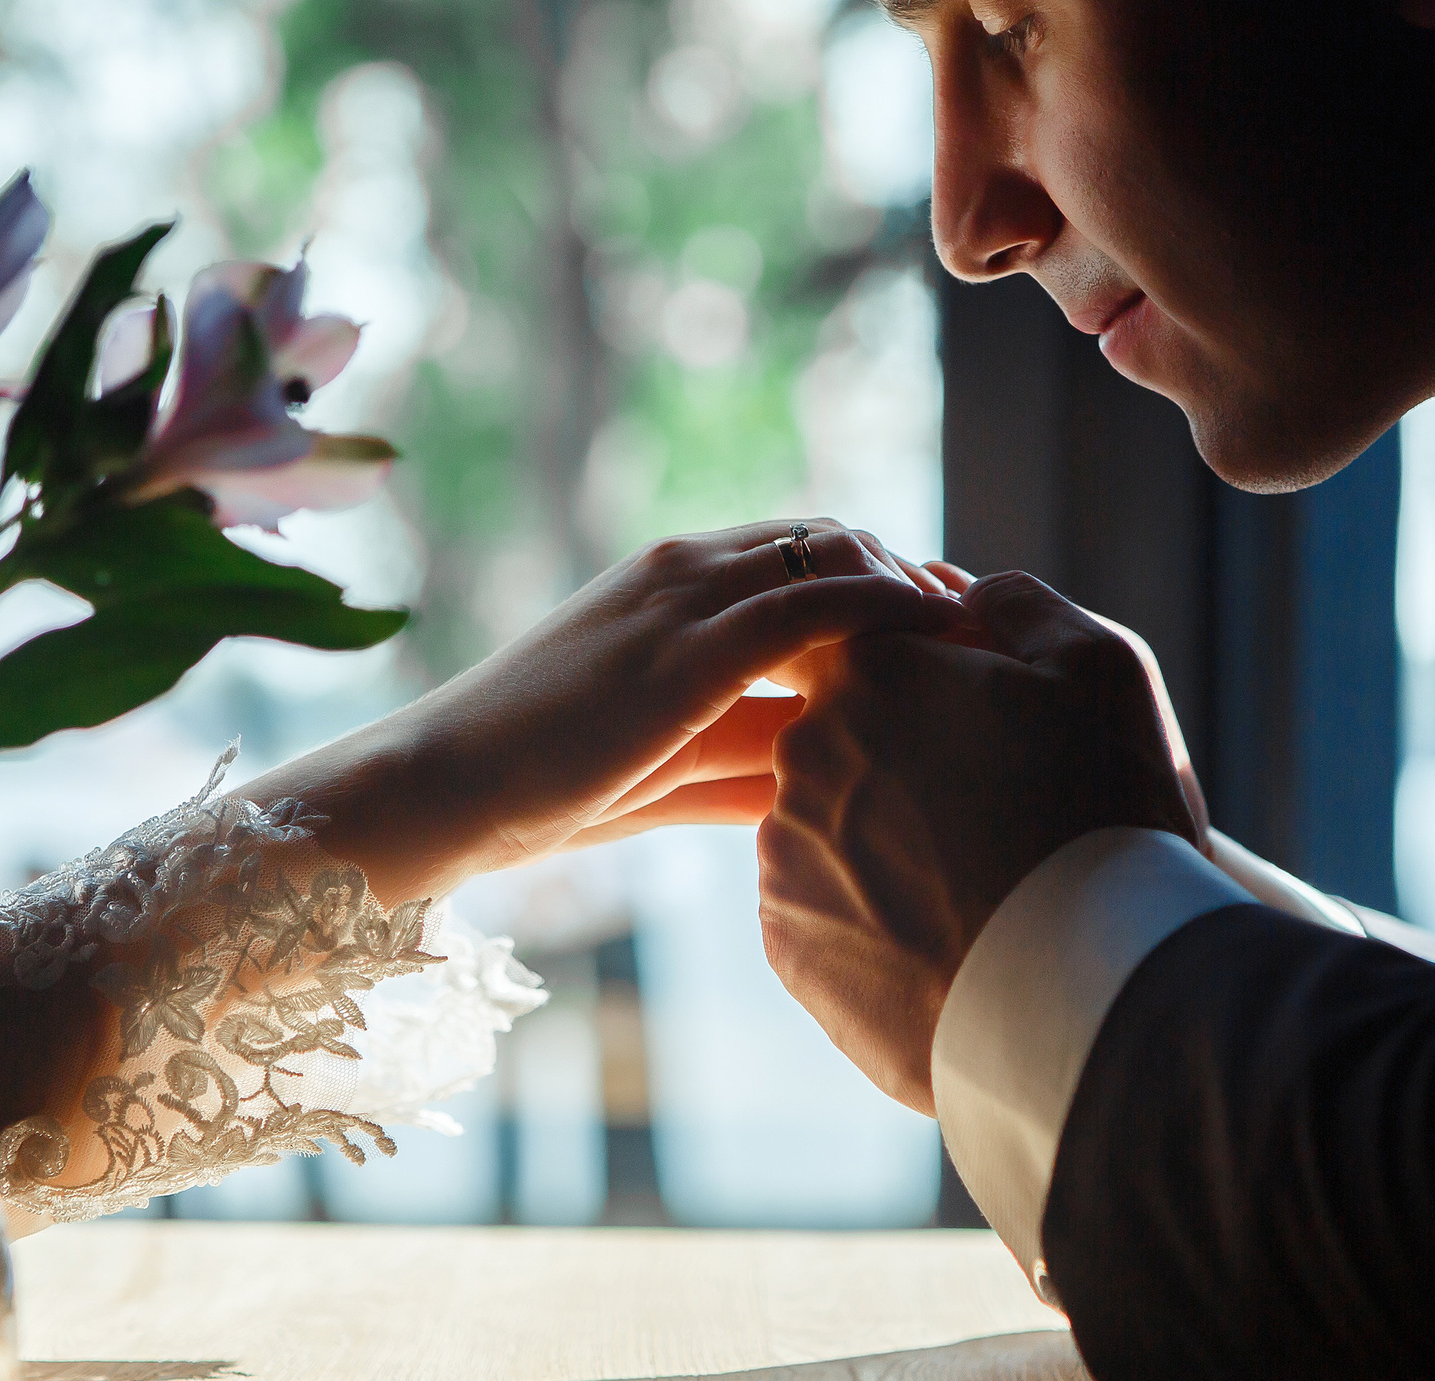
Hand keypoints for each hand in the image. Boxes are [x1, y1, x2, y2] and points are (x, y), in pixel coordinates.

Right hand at [237, 519, 955, 900]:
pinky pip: (817, 602)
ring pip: (837, 553)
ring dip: (918, 592)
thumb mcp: (665, 765)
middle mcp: (686, 566)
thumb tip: (827, 783)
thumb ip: (743, 758)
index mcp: (674, 581)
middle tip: (986, 636)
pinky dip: (886, 616)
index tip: (949, 632)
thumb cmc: (543, 785)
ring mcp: (687, 595)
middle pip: (838, 537)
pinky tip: (934, 655)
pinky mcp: (690, 644)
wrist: (448, 789)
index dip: (886, 580)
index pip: (808, 547)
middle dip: (918, 579)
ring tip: (981, 645)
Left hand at [758, 572, 1203, 1112]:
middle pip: (846, 737)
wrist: (1086, 992)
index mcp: (869, 671)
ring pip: (832, 826)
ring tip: (976, 883)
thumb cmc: (1104, 818)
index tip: (980, 723)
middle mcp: (804, 753)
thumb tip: (962, 592)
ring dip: (888, 843)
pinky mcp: (787, 943)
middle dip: (906, 762)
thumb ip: (1018, 604)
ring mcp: (785, 853)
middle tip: (993, 812)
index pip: (866, 645)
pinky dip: (874, 917)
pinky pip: (824, 910)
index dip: (926, 679)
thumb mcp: (1099, 668)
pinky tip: (944, 935)